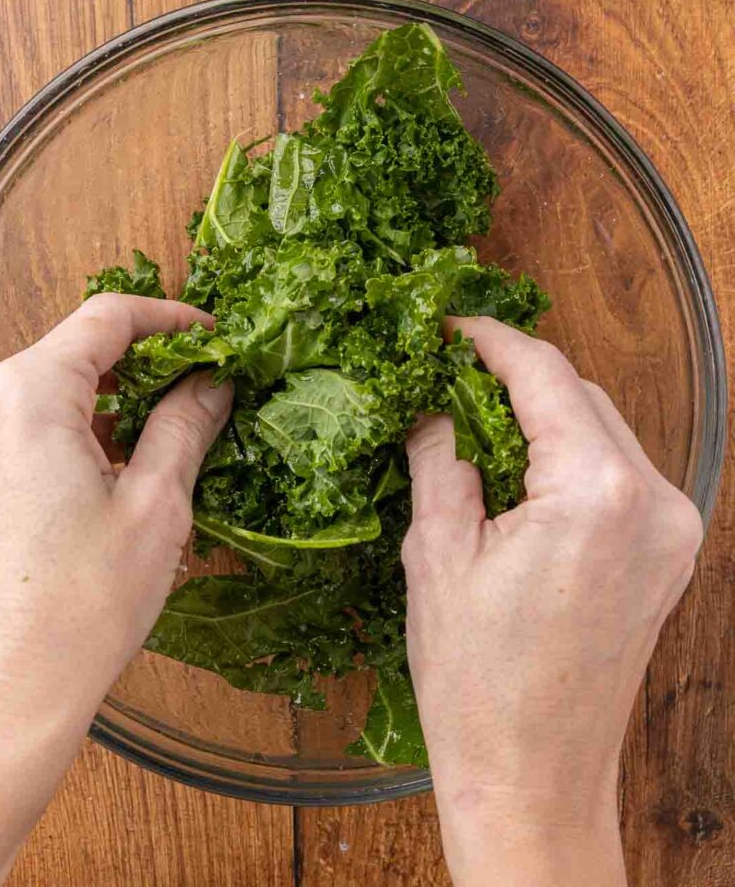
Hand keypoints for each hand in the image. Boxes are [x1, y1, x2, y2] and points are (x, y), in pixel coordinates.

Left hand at [0, 293, 231, 886]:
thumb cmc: (84, 606)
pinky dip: (77, 431)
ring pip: (51, 391)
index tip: (215, 335)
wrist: (12, 694)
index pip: (106, 319)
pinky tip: (118, 464)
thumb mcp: (157, 503)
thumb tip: (213, 380)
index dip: (170, 319)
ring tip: (170, 428)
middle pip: (75, 351)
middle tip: (204, 384)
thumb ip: (185, 423)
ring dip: (112, 399)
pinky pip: (26, 428)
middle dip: (144, 361)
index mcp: (27, 396)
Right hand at [404, 317, 701, 886]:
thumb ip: (441, 452)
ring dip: (540, 415)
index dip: (489, 340)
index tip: (446, 328)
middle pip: (580, 395)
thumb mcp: (436, 551)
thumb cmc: (478, 681)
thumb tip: (435, 398)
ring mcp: (672, 529)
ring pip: (601, 428)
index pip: (544, 375)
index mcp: (595, 493)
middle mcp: (654, 501)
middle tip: (446, 378)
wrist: (534, 778)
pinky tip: (516, 471)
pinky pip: (616, 471)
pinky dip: (567, 455)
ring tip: (473, 426)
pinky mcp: (668, 553)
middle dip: (512, 376)